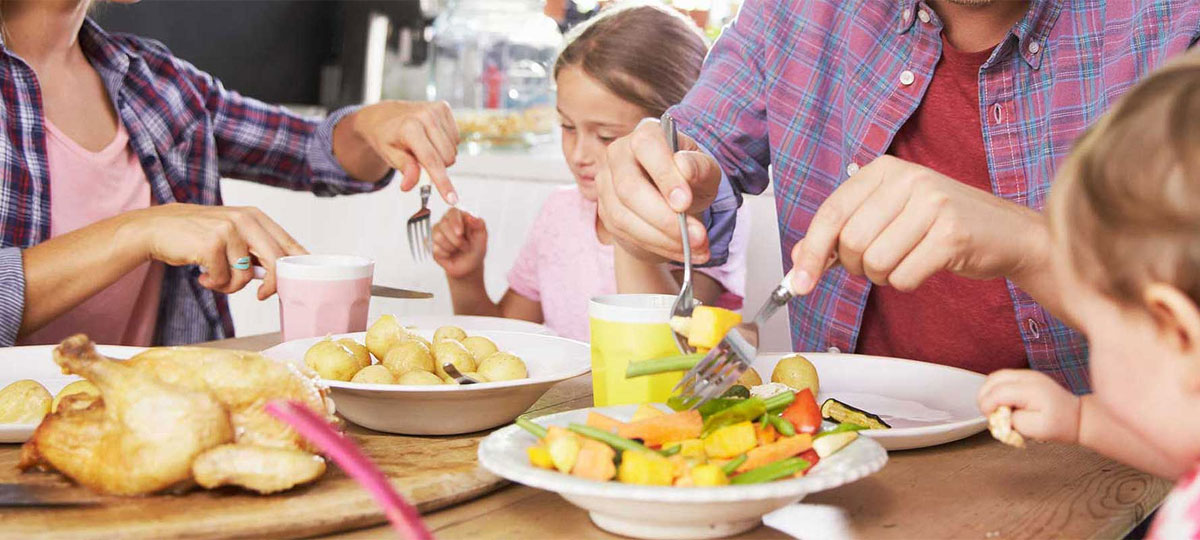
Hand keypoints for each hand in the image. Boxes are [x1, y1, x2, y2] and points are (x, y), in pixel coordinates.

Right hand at [126, 203, 306, 298]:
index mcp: (256, 217)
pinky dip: (214, 284)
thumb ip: (257, 250)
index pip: (288, 243)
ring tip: (215, 278)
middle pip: (276, 261)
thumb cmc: (199, 236)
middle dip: (273, 284)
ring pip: (246, 276)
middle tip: (262, 296)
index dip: (297, 266)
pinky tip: (202, 275)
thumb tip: (284, 275)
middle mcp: (245, 219)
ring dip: (230, 286)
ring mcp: (228, 231)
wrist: (157, 229)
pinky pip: (224, 279)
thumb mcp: (233, 234)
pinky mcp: (211, 244)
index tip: (296, 283)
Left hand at [351, 100, 459, 202]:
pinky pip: (456, 139)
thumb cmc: (386, 138)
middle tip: (419, 159)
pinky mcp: (444, 107)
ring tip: (424, 147)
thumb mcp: (389, 155)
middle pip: (447, 158)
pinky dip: (445, 144)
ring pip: (453, 150)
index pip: (432, 161)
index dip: (443, 183)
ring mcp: (436, 110)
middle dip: (437, 166)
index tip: (452, 200)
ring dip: (441, 155)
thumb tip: (409, 185)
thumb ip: (404, 168)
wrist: (383, 116)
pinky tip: (431, 138)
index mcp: (410, 128)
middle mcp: (425, 116)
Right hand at [431, 208, 487, 278]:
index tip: (460, 233)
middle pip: (443, 225)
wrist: (469, 266)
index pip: (452, 212)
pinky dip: (445, 254)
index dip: (455, 222)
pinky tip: (450, 254)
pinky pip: (434, 248)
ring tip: (457, 249)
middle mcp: (446, 223)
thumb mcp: (482, 237)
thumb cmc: (475, 250)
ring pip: (437, 236)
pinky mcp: (431, 244)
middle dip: (456, 240)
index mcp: (459, 217)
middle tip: (465, 246)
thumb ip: (480, 225)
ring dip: (451, 247)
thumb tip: (472, 218)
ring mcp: (437, 233)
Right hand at [596, 118, 722, 262]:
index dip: (664, 176)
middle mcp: (618, 156)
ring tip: (696, 249)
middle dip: (664, 218)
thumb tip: (684, 167)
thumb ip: (700, 166)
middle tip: (697, 237)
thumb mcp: (705, 170)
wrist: (673, 198)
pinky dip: (657, 246)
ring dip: (662, 239)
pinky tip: (681, 251)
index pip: (647, 148)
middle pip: (629, 188)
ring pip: (624, 217)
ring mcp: (606, 185)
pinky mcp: (605, 211)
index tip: (686, 203)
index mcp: (645, 136)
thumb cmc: (689, 177)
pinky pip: (626, 234)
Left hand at [788, 155, 1048, 294]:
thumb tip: (800, 261)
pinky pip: (904, 277)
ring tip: (906, 260)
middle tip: (878, 262)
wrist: (1008, 233)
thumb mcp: (888, 217)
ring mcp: (933, 204)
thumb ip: (842, 234)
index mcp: (885, 170)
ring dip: (883, 276)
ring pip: (875, 262)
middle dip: (857, 266)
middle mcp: (909, 179)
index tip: (798, 282)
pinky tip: (925, 266)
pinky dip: (907, 283)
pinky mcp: (953, 234)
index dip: (811, 252)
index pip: (831, 213)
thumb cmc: (942, 225)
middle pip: (851, 242)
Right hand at [978, 369, 1080, 442]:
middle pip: (992, 379)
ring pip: (994, 376)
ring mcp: (1026, 374)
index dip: (987, 406)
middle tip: (990, 414)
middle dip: (984, 397)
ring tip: (996, 409)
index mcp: (1031, 390)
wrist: (1077, 416)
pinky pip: (1002, 378)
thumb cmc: (1060, 424)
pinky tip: (1003, 403)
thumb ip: (1014, 422)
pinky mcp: (1025, 377)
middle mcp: (1027, 377)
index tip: (990, 419)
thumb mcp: (1036, 430)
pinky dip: (996, 389)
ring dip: (989, 392)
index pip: (997, 392)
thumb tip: (1000, 416)